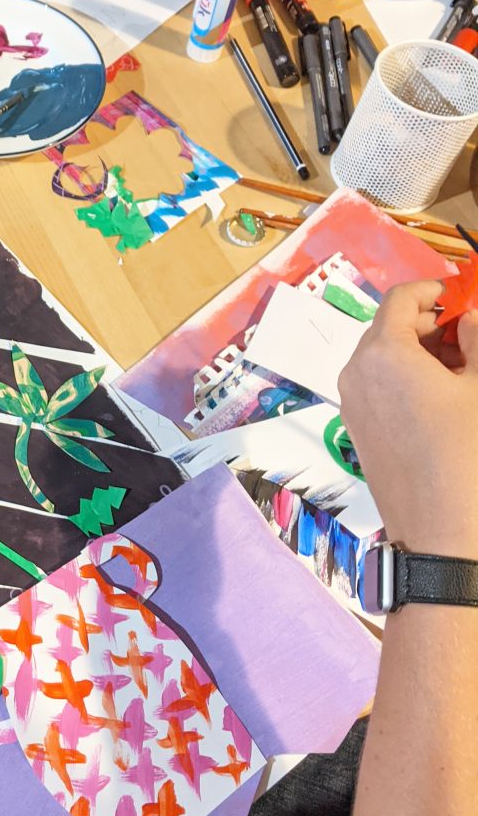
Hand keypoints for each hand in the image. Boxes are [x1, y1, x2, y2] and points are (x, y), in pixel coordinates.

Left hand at [338, 279, 477, 559]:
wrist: (440, 524)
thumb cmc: (466, 452)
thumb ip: (476, 339)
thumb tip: (470, 314)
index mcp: (383, 352)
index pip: (400, 298)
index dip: (432, 290)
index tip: (459, 296)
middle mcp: (356, 372)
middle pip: (387, 327)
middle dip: (427, 323)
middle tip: (468, 334)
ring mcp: (351, 401)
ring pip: (380, 357)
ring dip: (417, 350)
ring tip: (460, 366)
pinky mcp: (355, 426)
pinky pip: (375, 385)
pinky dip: (402, 376)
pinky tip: (439, 394)